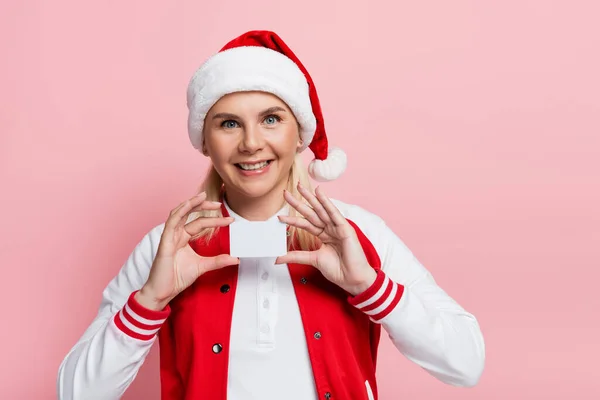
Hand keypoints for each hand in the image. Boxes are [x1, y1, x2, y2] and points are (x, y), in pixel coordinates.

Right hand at [136, 192, 238, 309]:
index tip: (230, 220)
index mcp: (183, 238)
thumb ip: (218, 261)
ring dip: (191, 203)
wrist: (162, 292)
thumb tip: (235, 259)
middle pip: (189, 214)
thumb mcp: (203, 266)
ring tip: (203, 197)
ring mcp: (169, 237)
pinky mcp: (164, 242)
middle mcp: (176, 235)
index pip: (200, 223)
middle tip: (218, 204)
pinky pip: (171, 223)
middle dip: (203, 206)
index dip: (214, 220)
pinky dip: (180, 212)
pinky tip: (189, 205)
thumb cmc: (176, 278)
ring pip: (179, 213)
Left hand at [275, 184, 376, 295]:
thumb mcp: (312, 260)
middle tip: (285, 193)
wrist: (352, 278)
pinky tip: (319, 192)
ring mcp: (337, 227)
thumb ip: (295, 256)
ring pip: (321, 210)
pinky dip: (326, 202)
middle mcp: (330, 229)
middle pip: (311, 213)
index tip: (279, 216)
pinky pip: (334, 213)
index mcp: (324, 235)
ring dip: (310, 198)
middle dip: (298, 202)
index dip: (293, 219)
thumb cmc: (338, 270)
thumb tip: (277, 258)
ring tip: (299, 187)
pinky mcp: (345, 228)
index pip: (305, 224)